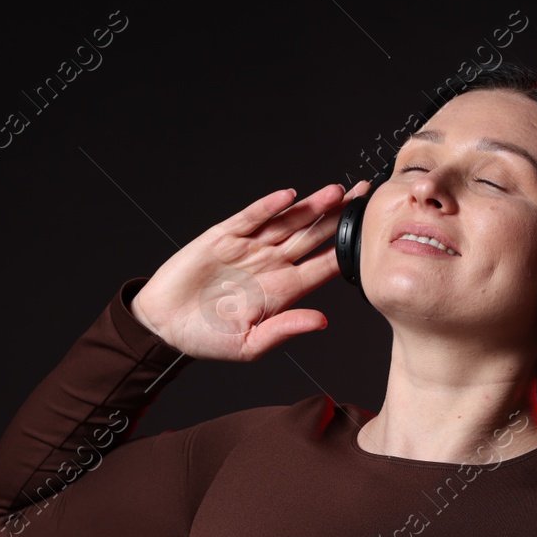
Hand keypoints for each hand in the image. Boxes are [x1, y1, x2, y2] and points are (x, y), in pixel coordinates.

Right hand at [128, 179, 373, 361]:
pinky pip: (251, 217)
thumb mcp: (250, 344)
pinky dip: (268, 207)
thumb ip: (286, 329)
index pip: (324, 267)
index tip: (371, 236)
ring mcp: (249, 248)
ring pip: (288, 222)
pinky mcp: (224, 236)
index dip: (347, 250)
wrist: (165, 325)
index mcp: (284, 291)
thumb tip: (322, 322)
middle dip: (339, 217)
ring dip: (311, 207)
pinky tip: (288, 196)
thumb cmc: (207, 338)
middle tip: (366, 196)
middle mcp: (272, 264)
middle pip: (314, 236)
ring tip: (336, 192)